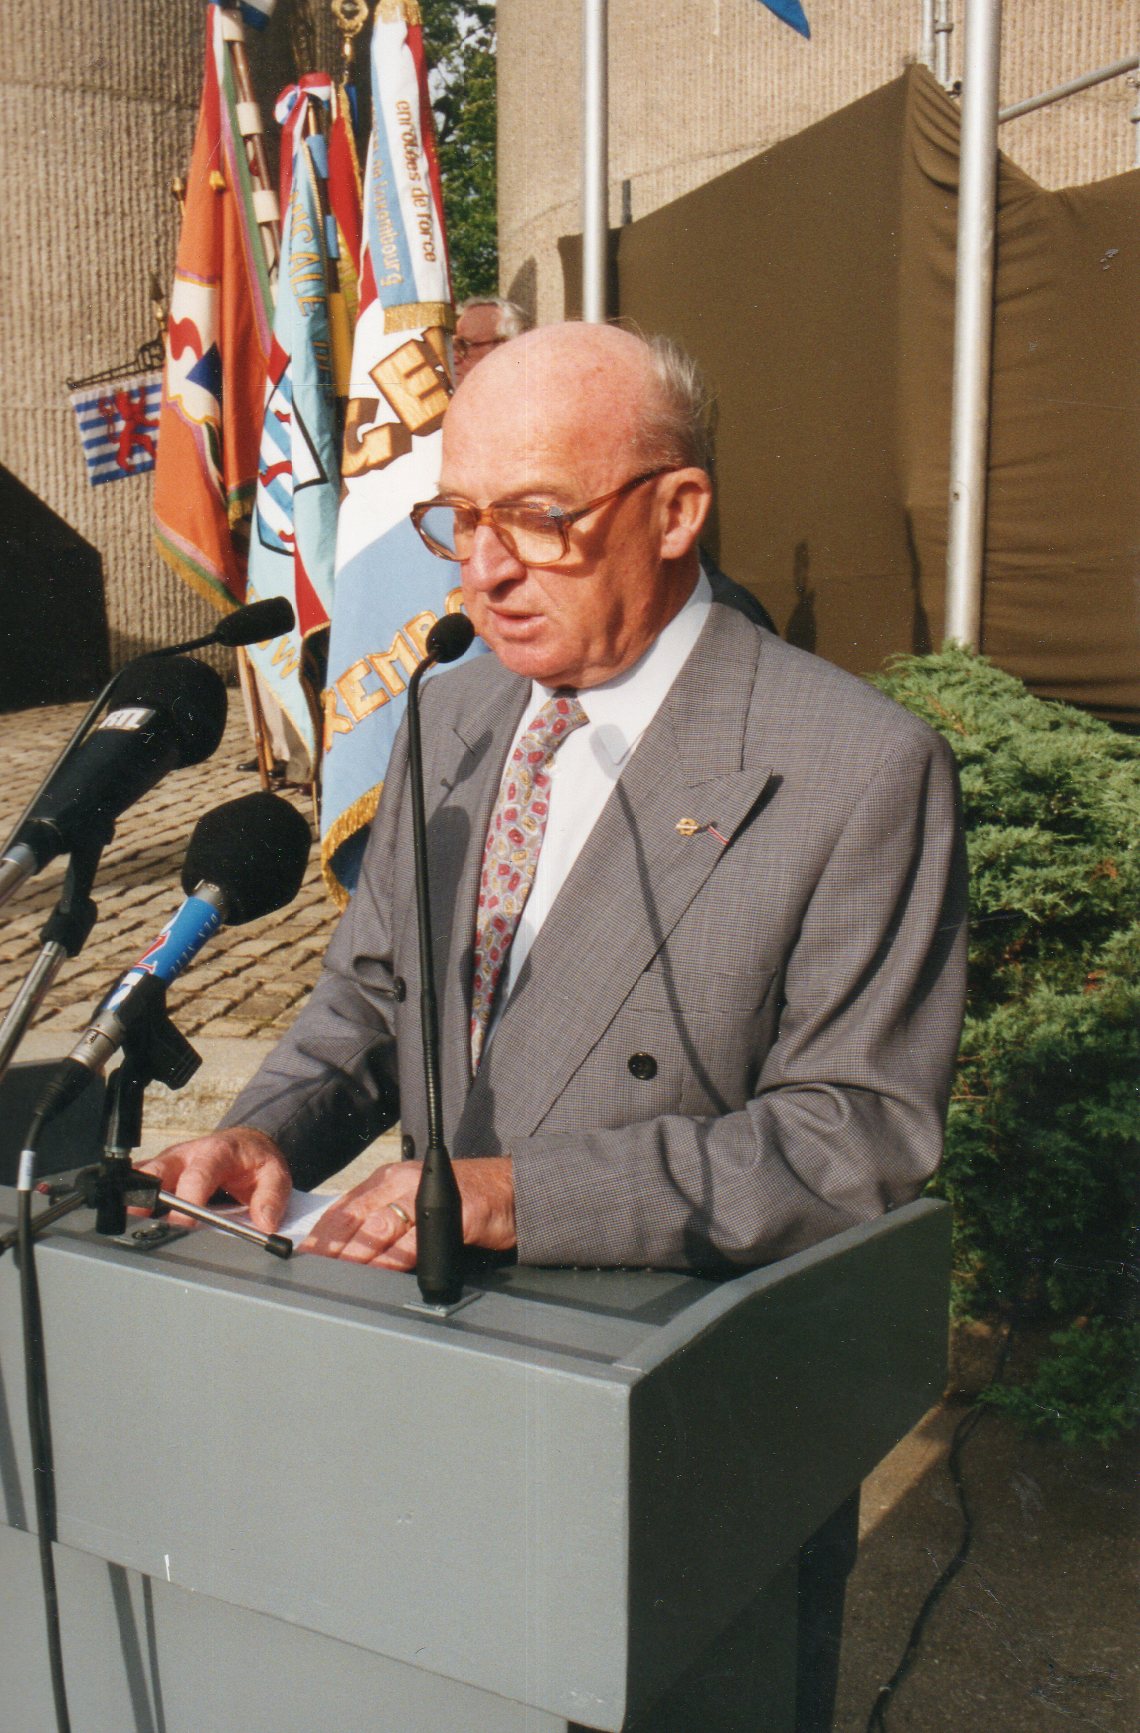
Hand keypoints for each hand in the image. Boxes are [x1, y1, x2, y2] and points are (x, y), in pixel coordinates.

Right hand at [137, 1127, 292, 1232]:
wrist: (245, 1144)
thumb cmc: (255, 1162)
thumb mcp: (275, 1174)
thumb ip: (272, 1198)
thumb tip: (264, 1223)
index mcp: (216, 1153)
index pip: (198, 1175)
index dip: (188, 1199)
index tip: (184, 1224)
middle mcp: (186, 1155)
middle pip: (157, 1172)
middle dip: (146, 1197)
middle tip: (140, 1223)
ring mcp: (168, 1163)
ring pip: (141, 1178)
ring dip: (133, 1201)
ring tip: (126, 1227)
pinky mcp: (158, 1173)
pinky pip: (138, 1184)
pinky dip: (131, 1199)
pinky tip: (126, 1220)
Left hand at [301, 1156, 515, 1269]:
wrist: (513, 1191)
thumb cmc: (465, 1200)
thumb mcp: (417, 1203)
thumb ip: (386, 1222)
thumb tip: (349, 1250)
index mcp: (390, 1180)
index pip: (344, 1207)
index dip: (321, 1233)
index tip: (302, 1257)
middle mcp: (403, 1182)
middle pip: (355, 1216)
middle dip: (329, 1246)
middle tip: (310, 1269)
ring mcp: (426, 1195)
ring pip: (379, 1227)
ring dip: (354, 1253)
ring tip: (336, 1273)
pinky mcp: (452, 1213)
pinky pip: (416, 1240)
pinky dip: (395, 1258)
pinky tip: (380, 1272)